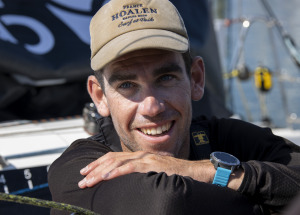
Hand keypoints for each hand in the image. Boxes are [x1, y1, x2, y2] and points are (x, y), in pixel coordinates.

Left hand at [78, 151, 214, 188]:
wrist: (194, 172)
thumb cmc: (175, 175)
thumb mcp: (153, 174)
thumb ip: (140, 175)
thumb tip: (127, 183)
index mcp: (139, 156)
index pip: (114, 157)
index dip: (98, 163)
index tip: (86, 171)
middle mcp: (141, 155)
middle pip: (112, 159)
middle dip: (94, 168)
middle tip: (81, 178)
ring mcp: (146, 159)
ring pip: (117, 163)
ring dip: (100, 172)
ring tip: (88, 180)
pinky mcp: (152, 165)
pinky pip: (131, 168)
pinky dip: (116, 172)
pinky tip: (105, 177)